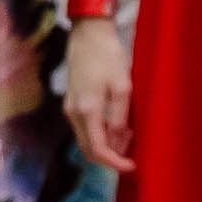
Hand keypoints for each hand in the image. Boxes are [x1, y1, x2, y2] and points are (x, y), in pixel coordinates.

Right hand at [62, 16, 135, 174]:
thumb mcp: (122, 87)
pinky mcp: (70, 103)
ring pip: (85, 141)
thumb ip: (120, 118)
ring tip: (128, 133)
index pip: (98, 149)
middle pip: (88, 150)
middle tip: (132, 151)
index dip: (115, 163)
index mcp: (87, 110)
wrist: (87, 34)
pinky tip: (116, 123)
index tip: (132, 166)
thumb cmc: (109, 56)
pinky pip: (84, 129)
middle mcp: (73, 113)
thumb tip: (119, 143)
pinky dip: (99, 134)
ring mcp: (69, 109)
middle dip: (111, 156)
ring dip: (106, 145)